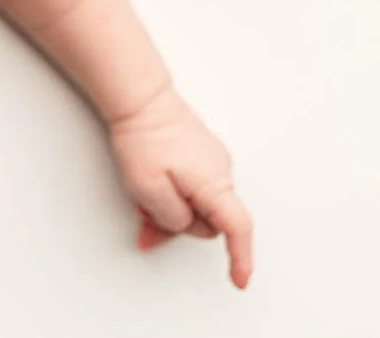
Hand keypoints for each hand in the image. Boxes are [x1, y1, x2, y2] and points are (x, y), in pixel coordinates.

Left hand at [108, 86, 253, 288]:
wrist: (139, 98)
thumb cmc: (144, 137)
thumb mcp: (148, 189)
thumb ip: (171, 217)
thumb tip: (182, 224)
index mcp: (214, 183)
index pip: (237, 228)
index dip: (240, 257)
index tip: (240, 280)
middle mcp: (220, 171)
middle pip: (207, 220)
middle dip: (177, 226)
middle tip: (144, 219)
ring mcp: (211, 162)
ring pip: (195, 204)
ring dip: (169, 209)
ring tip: (140, 197)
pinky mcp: (199, 155)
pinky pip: (190, 187)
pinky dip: (171, 194)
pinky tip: (149, 186)